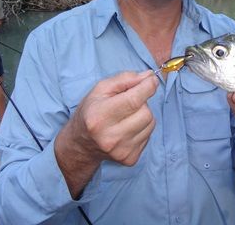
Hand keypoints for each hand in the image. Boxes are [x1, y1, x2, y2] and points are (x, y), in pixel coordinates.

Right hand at [54, 70, 157, 196]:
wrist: (81, 144)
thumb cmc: (91, 111)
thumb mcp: (101, 89)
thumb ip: (125, 79)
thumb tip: (149, 77)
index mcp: (100, 116)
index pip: (134, 100)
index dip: (148, 87)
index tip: (152, 80)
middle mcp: (110, 136)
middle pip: (146, 112)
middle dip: (142, 102)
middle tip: (129, 102)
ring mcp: (121, 150)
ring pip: (150, 123)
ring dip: (143, 115)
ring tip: (128, 116)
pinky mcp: (130, 158)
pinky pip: (149, 136)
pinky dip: (143, 128)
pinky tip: (128, 128)